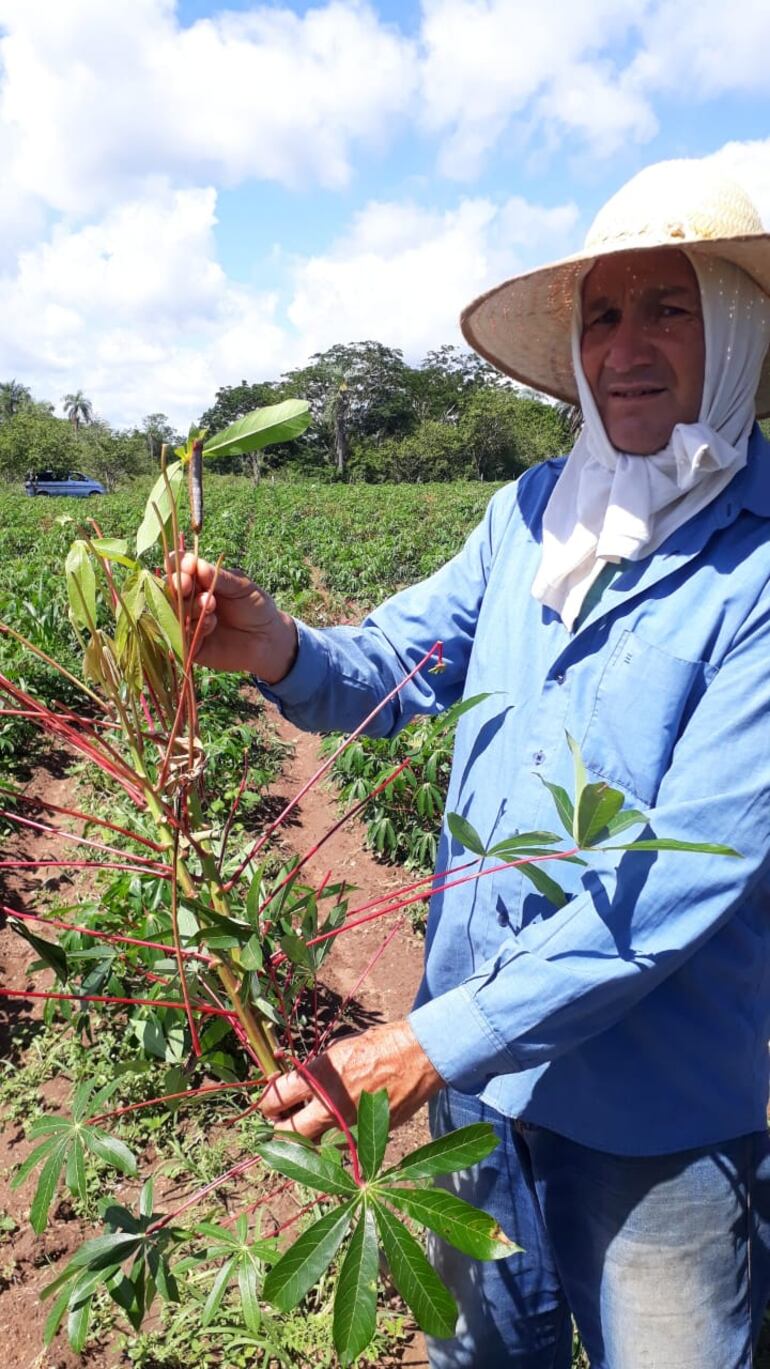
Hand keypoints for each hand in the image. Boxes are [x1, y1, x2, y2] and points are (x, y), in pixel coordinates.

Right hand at [169, 552, 297, 680]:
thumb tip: (196, 564)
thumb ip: (219, 577)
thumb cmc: (256, 607)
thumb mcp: (242, 587)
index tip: (188, 564)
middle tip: (188, 584)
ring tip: (210, 604)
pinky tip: (212, 623)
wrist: (269, 638)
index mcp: (199, 580)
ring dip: (189, 605)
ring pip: (175, 611)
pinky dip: (195, 627)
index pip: (180, 567)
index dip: (179, 564)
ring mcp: (188, 622)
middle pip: (171, 589)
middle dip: (178, 584)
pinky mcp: (191, 645)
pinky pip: (183, 636)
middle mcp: (189, 600)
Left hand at [259, 1021, 443, 1140]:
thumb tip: (294, 1084)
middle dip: (278, 1126)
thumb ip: (313, 1071)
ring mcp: (347, 1126)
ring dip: (305, 1135)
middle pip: (286, 1132)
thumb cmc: (376, 1045)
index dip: (266, 1101)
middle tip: (280, 1118)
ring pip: (312, 1144)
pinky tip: (336, 1123)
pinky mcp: (366, 1137)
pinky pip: (339, 1145)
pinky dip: (333, 1137)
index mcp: (318, 1079)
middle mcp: (329, 1107)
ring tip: (308, 1122)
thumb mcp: (336, 1050)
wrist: (416, 1057)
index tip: (269, 1101)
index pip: (275, 1100)